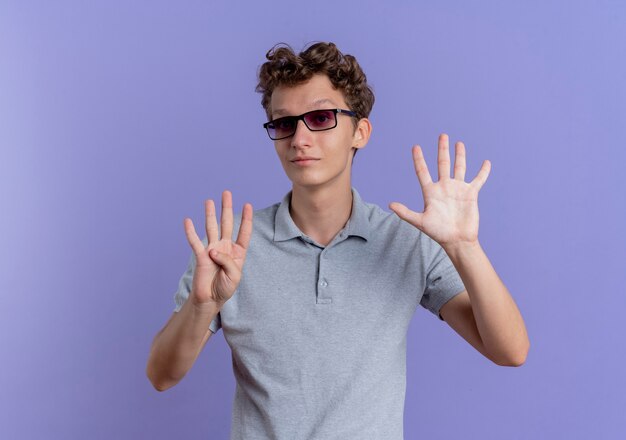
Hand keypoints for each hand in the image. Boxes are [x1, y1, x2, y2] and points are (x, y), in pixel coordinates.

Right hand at [183, 190, 252, 307]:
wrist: (210, 300)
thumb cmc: (225, 288)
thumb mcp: (234, 276)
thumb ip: (227, 261)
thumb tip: (212, 250)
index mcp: (238, 252)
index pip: (243, 232)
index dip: (246, 218)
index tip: (248, 204)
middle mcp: (225, 247)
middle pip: (226, 223)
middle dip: (226, 208)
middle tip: (226, 193)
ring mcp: (212, 249)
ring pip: (211, 228)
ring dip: (210, 214)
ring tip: (209, 201)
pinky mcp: (200, 256)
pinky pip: (194, 242)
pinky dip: (191, 231)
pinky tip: (188, 220)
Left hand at [389, 133, 489, 247]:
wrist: (457, 240)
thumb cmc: (438, 232)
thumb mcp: (420, 221)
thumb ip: (405, 212)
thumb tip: (390, 204)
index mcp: (431, 192)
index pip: (423, 171)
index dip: (419, 160)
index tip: (416, 147)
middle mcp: (444, 187)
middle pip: (442, 164)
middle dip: (442, 150)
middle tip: (442, 135)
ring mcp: (458, 189)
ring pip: (459, 167)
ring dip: (459, 155)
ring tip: (458, 143)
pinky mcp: (471, 194)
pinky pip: (478, 180)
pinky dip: (483, 172)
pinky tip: (486, 162)